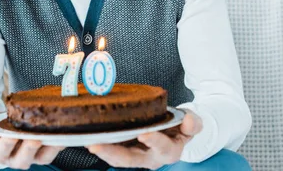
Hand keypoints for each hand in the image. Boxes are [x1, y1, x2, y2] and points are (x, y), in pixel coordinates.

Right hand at [0, 112, 64, 169]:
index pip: (0, 152)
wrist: (2, 125)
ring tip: (53, 137)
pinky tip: (64, 133)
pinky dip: (59, 143)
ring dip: (49, 149)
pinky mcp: (44, 150)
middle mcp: (14, 158)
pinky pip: (54, 150)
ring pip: (41, 158)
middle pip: (22, 160)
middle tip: (34, 139)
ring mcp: (31, 156)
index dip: (5, 145)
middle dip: (29, 150)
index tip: (11, 136)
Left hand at [87, 110, 201, 169]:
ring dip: (102, 151)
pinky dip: (101, 144)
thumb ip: (193, 123)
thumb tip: (189, 122)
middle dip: (113, 153)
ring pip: (117, 158)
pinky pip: (112, 150)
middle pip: (130, 159)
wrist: (175, 129)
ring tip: (88, 141)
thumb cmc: (181, 125)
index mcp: (169, 151)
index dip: (154, 141)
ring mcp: (136, 155)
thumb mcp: (192, 122)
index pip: (162, 148)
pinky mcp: (125, 149)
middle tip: (96, 145)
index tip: (144, 134)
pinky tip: (88, 136)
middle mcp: (150, 157)